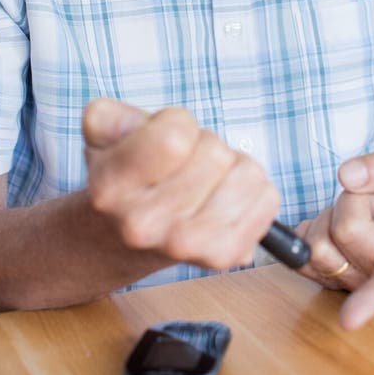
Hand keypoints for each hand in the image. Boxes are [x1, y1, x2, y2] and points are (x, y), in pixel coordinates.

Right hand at [82, 98, 280, 271]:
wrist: (123, 238)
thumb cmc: (128, 174)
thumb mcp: (106, 137)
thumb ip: (109, 118)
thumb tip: (114, 119)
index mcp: (110, 188)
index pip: (174, 135)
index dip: (176, 123)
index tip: (163, 137)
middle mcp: (142, 225)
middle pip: (214, 152)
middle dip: (206, 145)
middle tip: (185, 163)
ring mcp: (184, 247)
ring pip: (246, 173)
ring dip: (233, 166)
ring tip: (207, 180)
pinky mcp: (222, 256)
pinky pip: (267, 200)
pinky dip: (256, 190)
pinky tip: (227, 198)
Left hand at [296, 144, 373, 329]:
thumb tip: (348, 177)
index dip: (372, 299)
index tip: (350, 319)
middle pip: (346, 234)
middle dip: (352, 201)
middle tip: (373, 198)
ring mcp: (353, 277)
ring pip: (318, 245)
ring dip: (330, 215)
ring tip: (356, 210)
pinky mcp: (327, 273)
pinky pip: (300, 250)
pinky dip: (310, 227)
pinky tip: (333, 220)